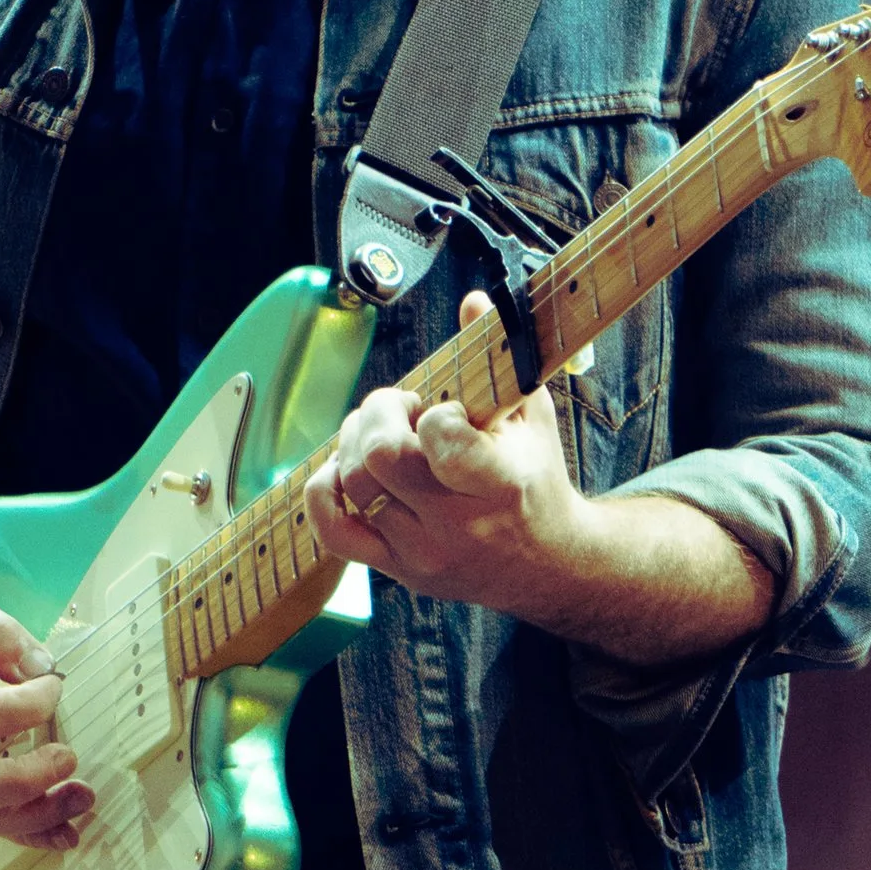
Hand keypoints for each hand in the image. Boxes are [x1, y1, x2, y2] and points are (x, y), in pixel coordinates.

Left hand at [303, 292, 592, 618]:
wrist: (545, 564)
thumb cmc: (536, 480)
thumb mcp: (531, 417)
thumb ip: (500, 357)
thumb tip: (473, 301)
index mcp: (500, 483)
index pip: (444, 443)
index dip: (434, 413)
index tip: (447, 409)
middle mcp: (457, 524)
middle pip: (379, 456)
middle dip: (380, 412)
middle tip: (404, 407)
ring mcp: (421, 550)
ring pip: (352, 483)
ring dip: (355, 440)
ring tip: (386, 432)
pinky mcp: (394, 567)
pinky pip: (332, 531)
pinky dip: (325, 490)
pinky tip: (348, 468)